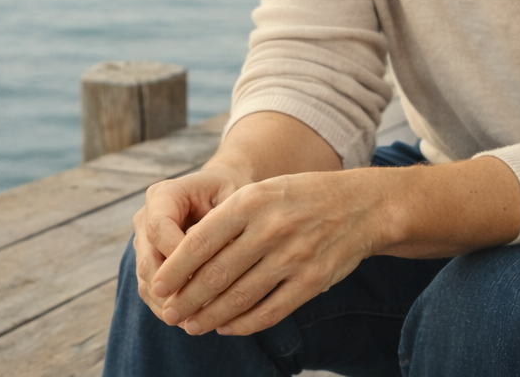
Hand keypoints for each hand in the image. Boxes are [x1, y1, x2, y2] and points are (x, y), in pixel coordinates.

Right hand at [131, 166, 250, 322]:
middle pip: (147, 260)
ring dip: (169, 305)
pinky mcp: (150, 262)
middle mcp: (146, 218)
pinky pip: (152, 291)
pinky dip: (170, 307)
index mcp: (164, 195)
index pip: (159, 229)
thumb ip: (223, 225)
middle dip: (172, 290)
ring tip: (197, 322)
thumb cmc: (231, 191)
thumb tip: (220, 260)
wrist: (221, 190)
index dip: (178, 258)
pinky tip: (193, 321)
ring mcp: (144, 242)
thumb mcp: (232, 197)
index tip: (206, 280)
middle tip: (199, 312)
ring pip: (146, 281)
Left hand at [150, 168, 387, 336]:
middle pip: (216, 274)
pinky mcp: (312, 281)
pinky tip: (227, 327)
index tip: (158, 285)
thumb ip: (228, 219)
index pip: (201, 241)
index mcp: (251, 201)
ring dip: (210, 316)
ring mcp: (293, 256)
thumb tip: (184, 255)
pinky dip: (244, 324)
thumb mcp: (262, 192)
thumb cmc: (301, 197)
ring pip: (240, 297)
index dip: (175, 268)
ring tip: (193, 325)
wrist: (361, 205)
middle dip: (187, 299)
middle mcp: (270, 228)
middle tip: (169, 313)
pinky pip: (270, 311)